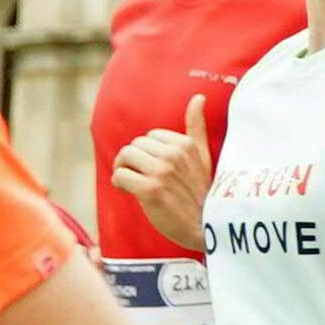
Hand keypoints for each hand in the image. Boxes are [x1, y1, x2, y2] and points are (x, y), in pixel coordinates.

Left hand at [111, 94, 215, 247]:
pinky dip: (120, 183)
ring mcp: (162, 172)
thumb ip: (197, 126)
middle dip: (133, 160)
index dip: (147, 152)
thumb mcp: (203, 156)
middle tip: (140, 176)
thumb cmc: (202, 192)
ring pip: (124, 157)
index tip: (153, 167)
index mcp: (186, 145)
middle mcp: (174, 155)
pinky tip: (131, 192)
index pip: (150, 136)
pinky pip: (120, 175)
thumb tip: (198, 97)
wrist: (204, 226)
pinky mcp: (150, 190)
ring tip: (133, 182)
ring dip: (124, 170)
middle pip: (134, 145)